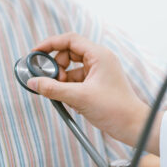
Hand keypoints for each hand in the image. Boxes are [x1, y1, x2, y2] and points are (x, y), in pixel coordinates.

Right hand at [27, 32, 157, 148]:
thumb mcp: (79, 98)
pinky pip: (77, 81)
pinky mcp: (97, 84)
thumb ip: (53, 89)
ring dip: (63, 80)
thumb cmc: (114, 109)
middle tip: (51, 81)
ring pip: (72, 69)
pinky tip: (72, 102)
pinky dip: (70, 89)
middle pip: (69, 54)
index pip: (69, 40)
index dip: (50, 44)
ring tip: (64, 95)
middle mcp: (99, 60)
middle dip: (57, 67)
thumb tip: (33, 82)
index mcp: (98, 55)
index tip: (35, 53)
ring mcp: (99, 72)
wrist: (132, 126)